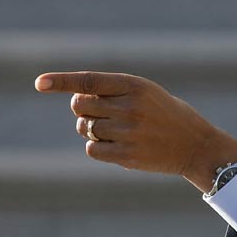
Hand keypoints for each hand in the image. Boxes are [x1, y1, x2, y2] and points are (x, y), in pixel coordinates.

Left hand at [35, 71, 236, 192]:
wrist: (197, 146)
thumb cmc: (167, 115)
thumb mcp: (146, 93)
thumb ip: (114, 91)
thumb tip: (74, 99)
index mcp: (134, 85)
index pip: (88, 81)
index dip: (61, 81)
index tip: (40, 83)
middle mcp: (130, 107)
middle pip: (80, 105)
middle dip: (83, 110)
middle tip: (101, 114)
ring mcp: (129, 132)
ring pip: (86, 128)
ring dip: (91, 130)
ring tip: (114, 131)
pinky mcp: (128, 156)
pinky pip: (92, 149)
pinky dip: (97, 147)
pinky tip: (115, 146)